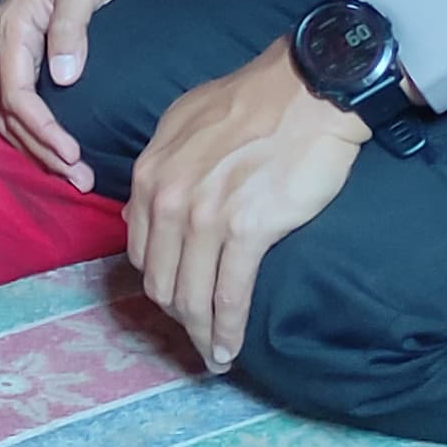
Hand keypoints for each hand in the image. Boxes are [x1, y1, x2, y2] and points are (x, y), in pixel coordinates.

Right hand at [0, 0, 207, 186]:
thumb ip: (71, 29)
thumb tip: (63, 78)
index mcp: (11, 26)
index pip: (17, 93)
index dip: (42, 129)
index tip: (73, 154)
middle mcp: (5, 43)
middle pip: (9, 112)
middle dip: (41, 150)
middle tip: (79, 178)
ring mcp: (14, 51)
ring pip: (11, 114)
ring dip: (38, 147)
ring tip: (74, 174)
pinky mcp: (29, 56)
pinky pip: (23, 103)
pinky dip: (39, 131)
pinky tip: (64, 148)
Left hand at [125, 36, 363, 376]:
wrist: (307, 91)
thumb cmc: (253, 101)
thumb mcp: (183, 123)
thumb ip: (161, 168)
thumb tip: (145, 209)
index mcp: (150, 174)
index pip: (139, 250)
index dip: (157, 283)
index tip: (176, 300)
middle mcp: (168, 199)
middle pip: (160, 281)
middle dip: (176, 318)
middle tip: (197, 337)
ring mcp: (205, 217)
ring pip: (191, 296)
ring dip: (202, 334)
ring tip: (214, 355)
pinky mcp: (247, 231)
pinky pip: (230, 296)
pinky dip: (228, 330)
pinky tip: (231, 349)